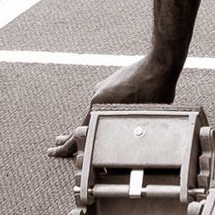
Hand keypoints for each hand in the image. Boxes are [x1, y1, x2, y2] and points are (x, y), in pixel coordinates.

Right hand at [47, 53, 179, 157]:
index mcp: (100, 107)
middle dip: (69, 138)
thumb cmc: (156, 90)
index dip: (68, 146)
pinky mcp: (110, 82)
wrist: (160, 63)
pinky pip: (103, 102)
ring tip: (75, 134)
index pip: (79, 133)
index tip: (54, 151)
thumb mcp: (142, 118)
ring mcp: (103, 88)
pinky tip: (107, 117)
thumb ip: (126, 132)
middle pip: (82, 123)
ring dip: (89, 124)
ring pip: (94, 112)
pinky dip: (101, 112)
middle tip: (54, 147)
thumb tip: (125, 148)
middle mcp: (97, 97)